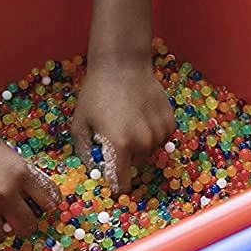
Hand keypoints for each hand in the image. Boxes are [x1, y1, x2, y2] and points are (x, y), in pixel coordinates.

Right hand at [0, 112, 61, 239]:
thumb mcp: (4, 151)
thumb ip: (18, 173)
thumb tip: (29, 195)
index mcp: (20, 172)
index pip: (50, 201)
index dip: (46, 206)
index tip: (40, 208)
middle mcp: (5, 193)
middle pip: (28, 227)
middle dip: (22, 224)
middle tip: (12, 218)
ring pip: (0, 237)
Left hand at [71, 53, 174, 194]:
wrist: (122, 65)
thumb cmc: (96, 94)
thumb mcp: (79, 124)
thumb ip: (85, 152)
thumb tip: (95, 171)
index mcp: (119, 146)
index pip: (123, 183)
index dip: (117, 185)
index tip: (114, 181)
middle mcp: (143, 143)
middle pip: (135, 166)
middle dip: (125, 158)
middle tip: (115, 137)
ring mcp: (159, 133)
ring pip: (150, 152)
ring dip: (140, 145)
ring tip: (128, 123)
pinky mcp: (170, 122)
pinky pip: (162, 139)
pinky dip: (153, 134)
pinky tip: (141, 117)